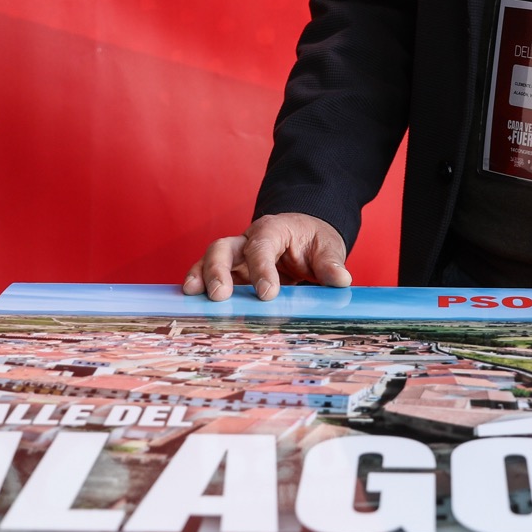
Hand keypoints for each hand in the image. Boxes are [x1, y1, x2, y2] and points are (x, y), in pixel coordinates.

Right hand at [181, 213, 351, 301]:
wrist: (303, 235)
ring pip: (209, 260)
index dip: (262, 269)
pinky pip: (208, 276)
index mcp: (272, 230)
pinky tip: (190, 301)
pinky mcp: (230, 273)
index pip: (261, 247)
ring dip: (200, 276)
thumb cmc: (313, 240)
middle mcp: (247, 240)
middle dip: (218, 270)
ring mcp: (235, 257)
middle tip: (220, 295)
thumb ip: (330, 262)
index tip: (267, 294)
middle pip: (224, 247)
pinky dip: (198, 286)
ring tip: (192, 295)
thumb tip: (341, 279)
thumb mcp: (327, 246)